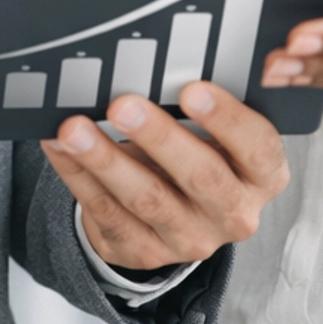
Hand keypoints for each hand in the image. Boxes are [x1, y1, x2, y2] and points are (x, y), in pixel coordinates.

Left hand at [42, 81, 290, 270]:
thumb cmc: (202, 155)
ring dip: (105, 159)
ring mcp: (190, 239)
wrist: (177, 216)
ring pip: (146, 198)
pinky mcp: (146, 252)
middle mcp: (234, 213)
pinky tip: (60, 148)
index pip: (257, 147)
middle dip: (158, 136)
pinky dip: (78, 176)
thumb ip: (201, 109)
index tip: (192, 90)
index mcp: (263, 176)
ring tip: (75, 128)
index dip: (227, 119)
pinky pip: (108, 213)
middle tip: (123, 104)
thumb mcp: (217, 135)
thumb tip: (154, 71)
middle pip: (201, 176)